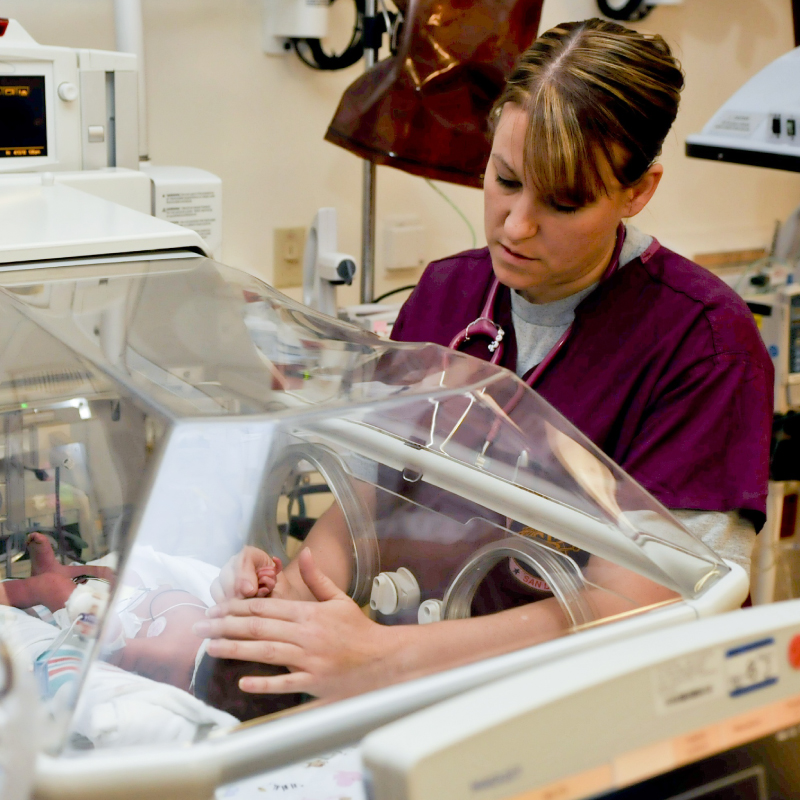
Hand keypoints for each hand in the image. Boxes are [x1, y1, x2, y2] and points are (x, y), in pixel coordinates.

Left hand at [195, 549, 397, 699]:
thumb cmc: (358, 630)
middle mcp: (305, 634)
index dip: (236, 607)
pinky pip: (285, 683)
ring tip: (210, 646)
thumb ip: (317, 578)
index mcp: (308, 613)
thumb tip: (304, 553)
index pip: (264, 608)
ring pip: (265, 652)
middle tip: (200, 626)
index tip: (215, 608)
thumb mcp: (339, 599)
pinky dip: (264, 682)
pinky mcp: (314, 682)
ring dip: (234, 649)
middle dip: (224, 625)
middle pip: (257, 628)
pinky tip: (242, 680)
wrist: (383, 659)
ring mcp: (309, 659)